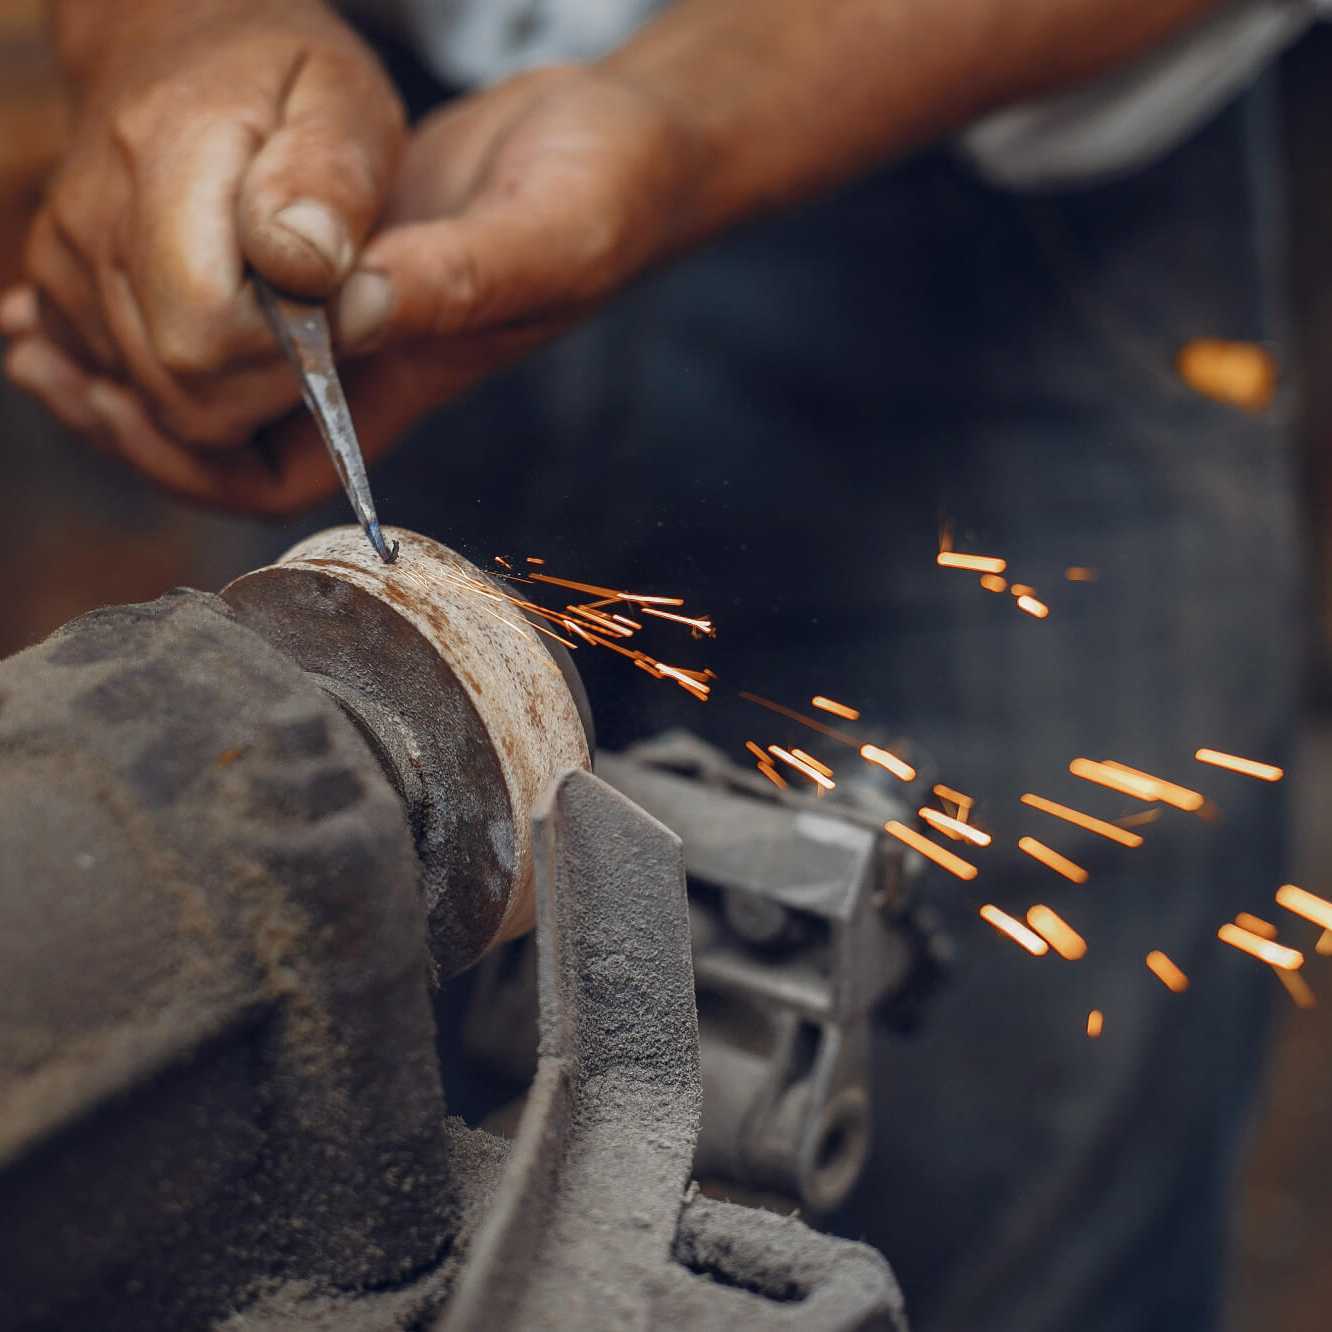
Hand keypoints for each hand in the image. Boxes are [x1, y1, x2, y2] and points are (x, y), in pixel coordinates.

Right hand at [2, 0, 402, 451]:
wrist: (186, 50)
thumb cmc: (288, 81)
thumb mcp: (345, 105)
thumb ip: (331, 184)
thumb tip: (306, 269)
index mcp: (157, 166)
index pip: (209, 341)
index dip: (295, 360)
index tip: (349, 311)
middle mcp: (88, 230)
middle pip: (186, 397)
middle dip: (277, 393)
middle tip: (327, 326)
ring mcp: (63, 273)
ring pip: (162, 413)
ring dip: (245, 398)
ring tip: (290, 326)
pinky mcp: (62, 303)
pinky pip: (134, 405)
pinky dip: (198, 401)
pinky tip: (244, 357)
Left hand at [2, 63, 706, 513]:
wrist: (622, 145)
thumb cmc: (604, 198)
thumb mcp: (543, 236)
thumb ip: (456, 278)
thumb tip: (342, 307)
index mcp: (402, 378)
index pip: (279, 469)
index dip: (187, 456)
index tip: (106, 391)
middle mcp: (364, 361)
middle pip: (224, 436)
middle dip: (125, 416)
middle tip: (37, 358)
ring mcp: (342, 310)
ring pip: (215, 370)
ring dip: (122, 357)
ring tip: (31, 326)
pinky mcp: (332, 254)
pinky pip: (231, 294)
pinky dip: (156, 288)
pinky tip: (94, 263)